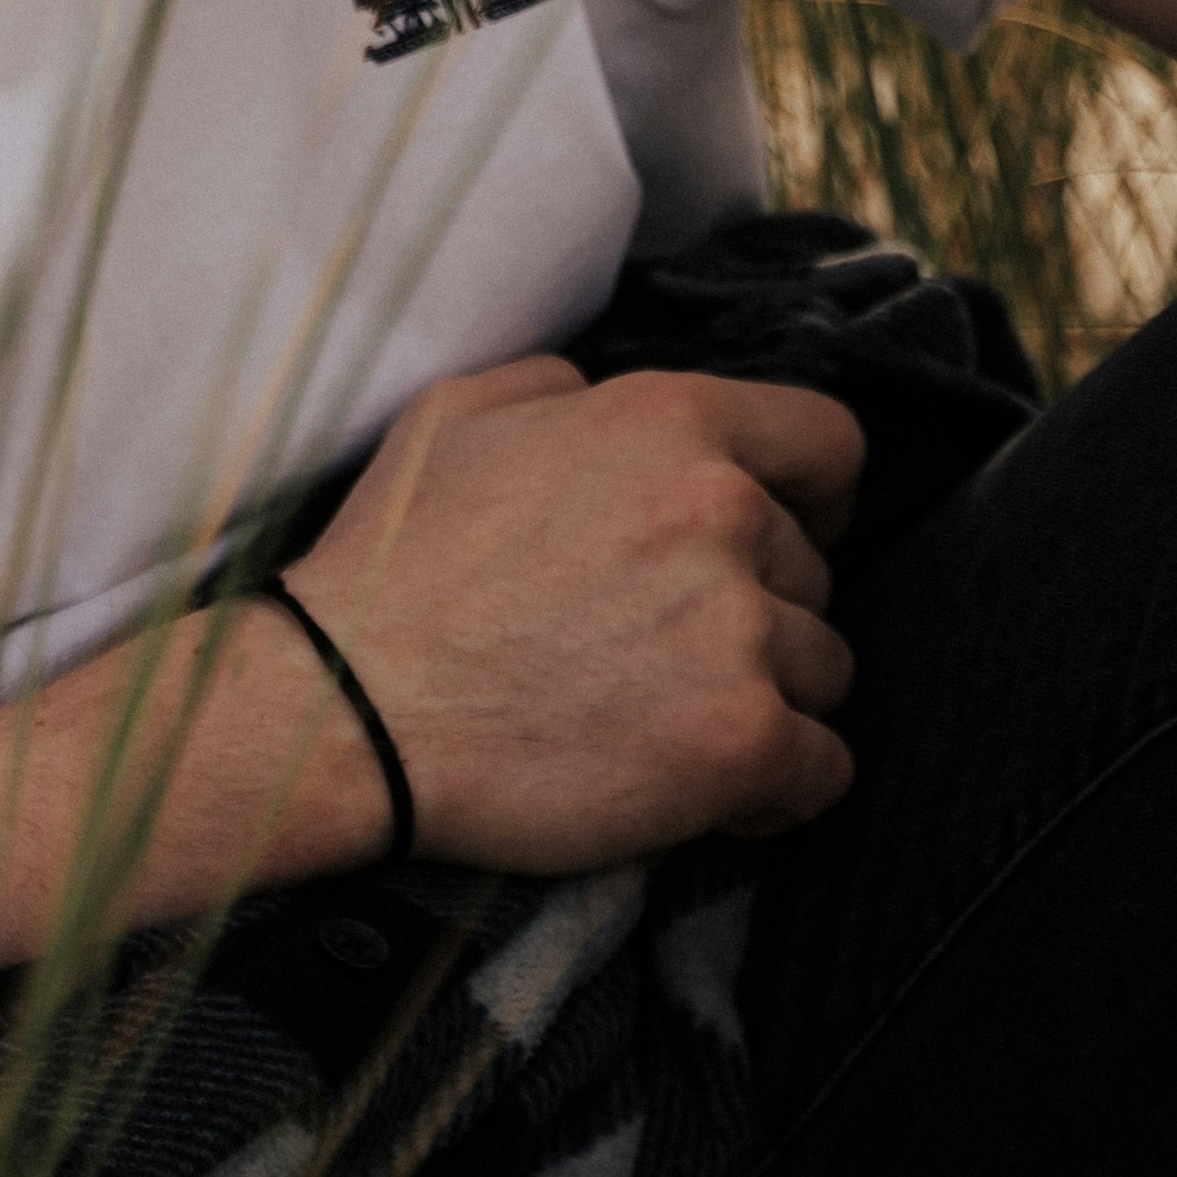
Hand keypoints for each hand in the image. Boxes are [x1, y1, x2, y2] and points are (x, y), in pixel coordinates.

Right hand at [280, 358, 860, 871]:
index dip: (816, 497)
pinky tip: (705, 791)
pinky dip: (778, 789)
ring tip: (669, 720)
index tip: (790, 534)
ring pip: (823, 669)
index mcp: (670, 421)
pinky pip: (822, 768)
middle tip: (664, 650)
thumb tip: (604, 399)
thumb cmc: (392, 566)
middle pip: (813, 572)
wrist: (347, 711)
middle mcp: (723, 510)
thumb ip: (560, 386)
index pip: (830, 444)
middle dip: (758, 609)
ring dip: (766, 696)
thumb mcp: (458, 414)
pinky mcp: (739, 741)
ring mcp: (739, 630)